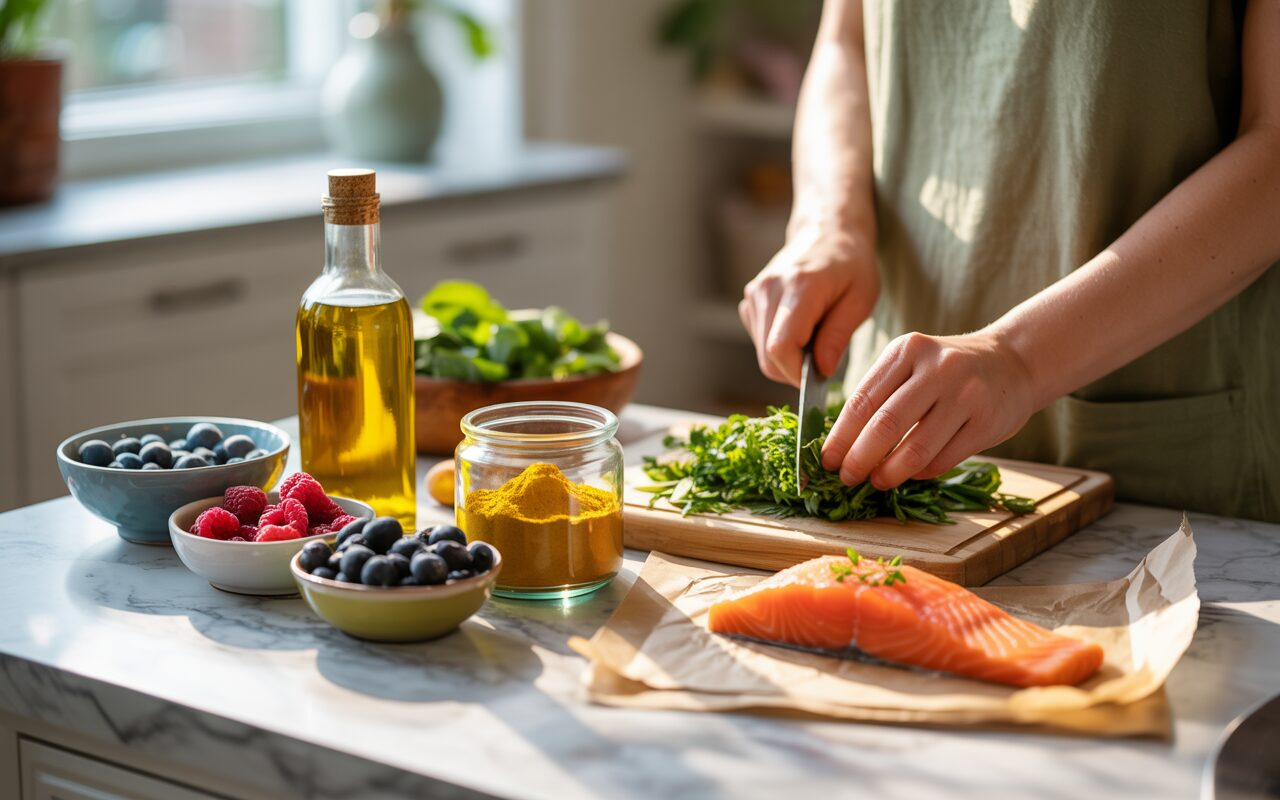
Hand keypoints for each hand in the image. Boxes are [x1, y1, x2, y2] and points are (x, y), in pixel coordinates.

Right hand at [739, 227, 878, 384]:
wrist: (827, 231)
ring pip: (762, 352)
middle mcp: (769, 290)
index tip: (820, 377)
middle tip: (823, 359)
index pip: (780, 347)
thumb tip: (821, 370)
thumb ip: (839, 335)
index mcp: (799, 287)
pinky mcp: (750, 299)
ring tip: (815, 335)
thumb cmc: (851, 264)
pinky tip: (799, 327)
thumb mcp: (861, 298)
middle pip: (768, 356)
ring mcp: (755, 294)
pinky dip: (779, 345)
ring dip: (788, 358)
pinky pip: (759, 339)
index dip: (797, 373)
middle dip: (795, 370)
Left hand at [820, 331, 1036, 488]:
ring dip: (890, 473)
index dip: (840, 436)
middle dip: (859, 458)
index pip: (862, 400)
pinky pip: (944, 458)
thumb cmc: (948, 370)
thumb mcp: (912, 363)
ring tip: (876, 482)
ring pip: (917, 447)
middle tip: (846, 477)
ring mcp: (966, 395)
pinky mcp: (988, 422)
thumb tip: (842, 444)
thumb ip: (881, 394)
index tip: (826, 460)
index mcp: (907, 350)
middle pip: (885, 424)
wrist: (1013, 362)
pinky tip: (911, 474)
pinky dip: (922, 472)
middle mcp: (937, 368)